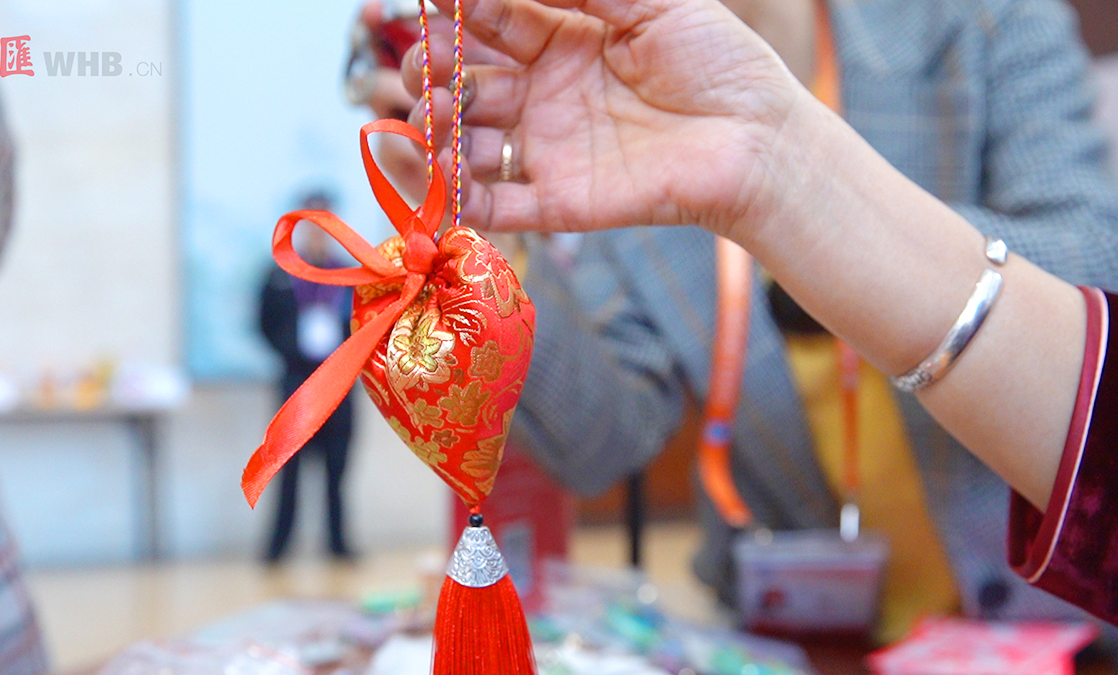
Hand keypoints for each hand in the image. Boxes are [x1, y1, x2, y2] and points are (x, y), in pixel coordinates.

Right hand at [402, 0, 806, 235]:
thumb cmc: (719, 61)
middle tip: (426, 61)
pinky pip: (497, 205)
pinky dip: (458, 197)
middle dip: (436, 67)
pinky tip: (439, 176)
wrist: (759, 141)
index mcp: (565, 40)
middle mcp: (547, 94)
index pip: (493, 19)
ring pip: (469, 142)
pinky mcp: (560, 202)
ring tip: (433, 113)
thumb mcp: (654, 0)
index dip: (460, 6)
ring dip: (437, 128)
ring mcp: (549, 149)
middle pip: (468, 81)